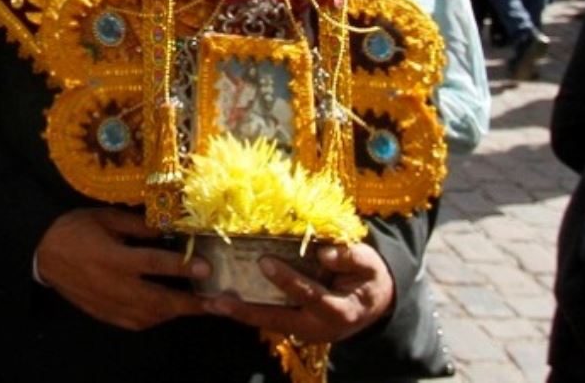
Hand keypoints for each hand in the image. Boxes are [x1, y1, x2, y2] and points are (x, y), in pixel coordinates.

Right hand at [35, 208, 209, 330]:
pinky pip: (136, 323)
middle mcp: (112, 285)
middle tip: (216, 303)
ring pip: (150, 316)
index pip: (153, 264)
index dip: (182, 267)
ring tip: (198, 306)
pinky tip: (168, 311)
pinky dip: (156, 319)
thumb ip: (137, 226)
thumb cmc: (75, 229)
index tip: (206, 268)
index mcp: (112, 257)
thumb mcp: (105, 217)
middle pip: (158, 300)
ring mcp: (108, 304)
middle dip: (189, 303)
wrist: (43, 253)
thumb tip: (170, 229)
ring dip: (175, 312)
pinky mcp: (104, 314)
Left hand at [203, 241, 393, 341]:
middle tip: (218, 301)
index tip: (265, 261)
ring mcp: (304, 331)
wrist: (374, 303)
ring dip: (240, 314)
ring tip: (210, 303)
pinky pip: (268, 318)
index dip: (288, 280)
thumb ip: (350, 258)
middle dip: (247, 312)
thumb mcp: (369, 264)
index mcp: (340, 311)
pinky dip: (246, 310)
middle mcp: (317, 327)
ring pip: (268, 323)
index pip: (309, 296)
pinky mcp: (294, 325)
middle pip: (278, 320)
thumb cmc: (369, 278)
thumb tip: (324, 253)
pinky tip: (221, 299)